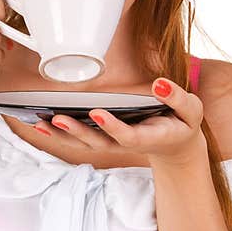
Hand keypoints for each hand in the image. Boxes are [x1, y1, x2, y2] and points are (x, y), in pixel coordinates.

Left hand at [24, 77, 208, 169]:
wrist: (176, 145)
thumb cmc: (182, 123)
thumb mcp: (191, 110)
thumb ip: (178, 98)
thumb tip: (160, 85)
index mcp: (149, 137)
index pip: (128, 135)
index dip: (112, 127)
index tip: (97, 113)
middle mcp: (127, 143)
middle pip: (99, 142)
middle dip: (78, 133)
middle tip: (58, 119)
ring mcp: (113, 143)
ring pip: (85, 144)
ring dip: (62, 135)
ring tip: (40, 122)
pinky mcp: (104, 139)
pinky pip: (79, 140)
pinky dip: (60, 134)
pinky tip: (41, 124)